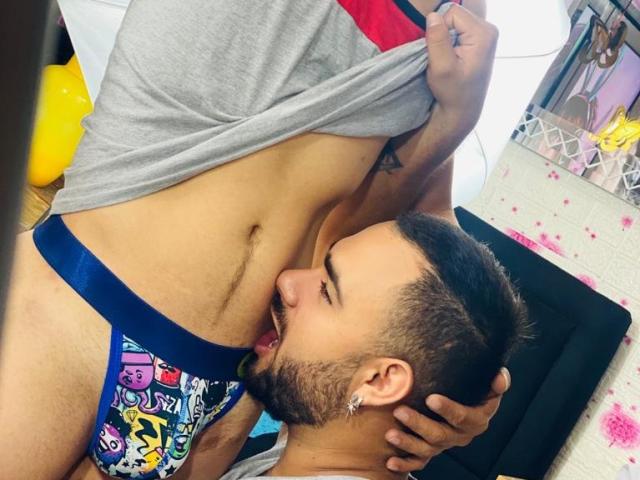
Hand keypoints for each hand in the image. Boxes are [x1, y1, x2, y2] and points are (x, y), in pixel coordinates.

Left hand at [384, 367, 510, 471]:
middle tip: (400, 411)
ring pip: (427, 449)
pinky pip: (419, 462)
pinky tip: (390, 462)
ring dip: (408, 443)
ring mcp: (445, 446)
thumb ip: (496, 381)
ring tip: (390, 434)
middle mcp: (460, 436)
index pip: (463, 417)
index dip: (448, 409)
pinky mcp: (431, 452)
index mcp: (476, 420)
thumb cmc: (475, 391)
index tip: (431, 398)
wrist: (467, 407)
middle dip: (419, 424)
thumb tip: (499, 376)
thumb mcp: (488, 386)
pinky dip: (405, 464)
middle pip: (440, 435)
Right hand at [425, 4, 497, 134]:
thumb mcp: (441, 68)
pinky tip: (454, 59)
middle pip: (455, 15)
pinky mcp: (480, 40)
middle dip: (444, 34)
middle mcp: (489, 29)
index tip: (441, 53)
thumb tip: (433, 16)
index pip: (451, 12)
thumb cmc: (453, 92)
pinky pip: (458, 30)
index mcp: (483, 33)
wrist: (462, 110)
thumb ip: (437, 40)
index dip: (440, 31)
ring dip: (446, 39)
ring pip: (455, 22)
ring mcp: (486, 34)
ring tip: (450, 59)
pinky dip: (451, 42)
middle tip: (445, 58)